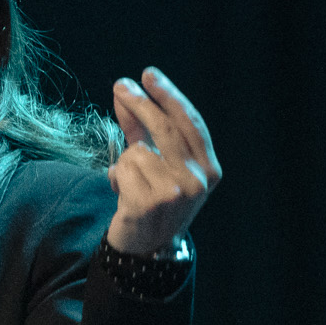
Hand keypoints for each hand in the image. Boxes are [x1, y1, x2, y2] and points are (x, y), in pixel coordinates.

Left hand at [105, 68, 220, 256]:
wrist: (145, 249)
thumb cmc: (152, 199)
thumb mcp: (155, 163)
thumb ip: (142, 129)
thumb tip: (124, 92)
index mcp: (210, 169)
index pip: (190, 122)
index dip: (169, 96)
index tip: (148, 75)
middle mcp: (198, 181)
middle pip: (166, 129)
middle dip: (140, 103)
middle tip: (120, 86)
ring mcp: (176, 194)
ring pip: (138, 151)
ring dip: (125, 161)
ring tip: (130, 181)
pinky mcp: (149, 204)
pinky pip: (122, 169)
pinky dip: (115, 177)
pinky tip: (123, 193)